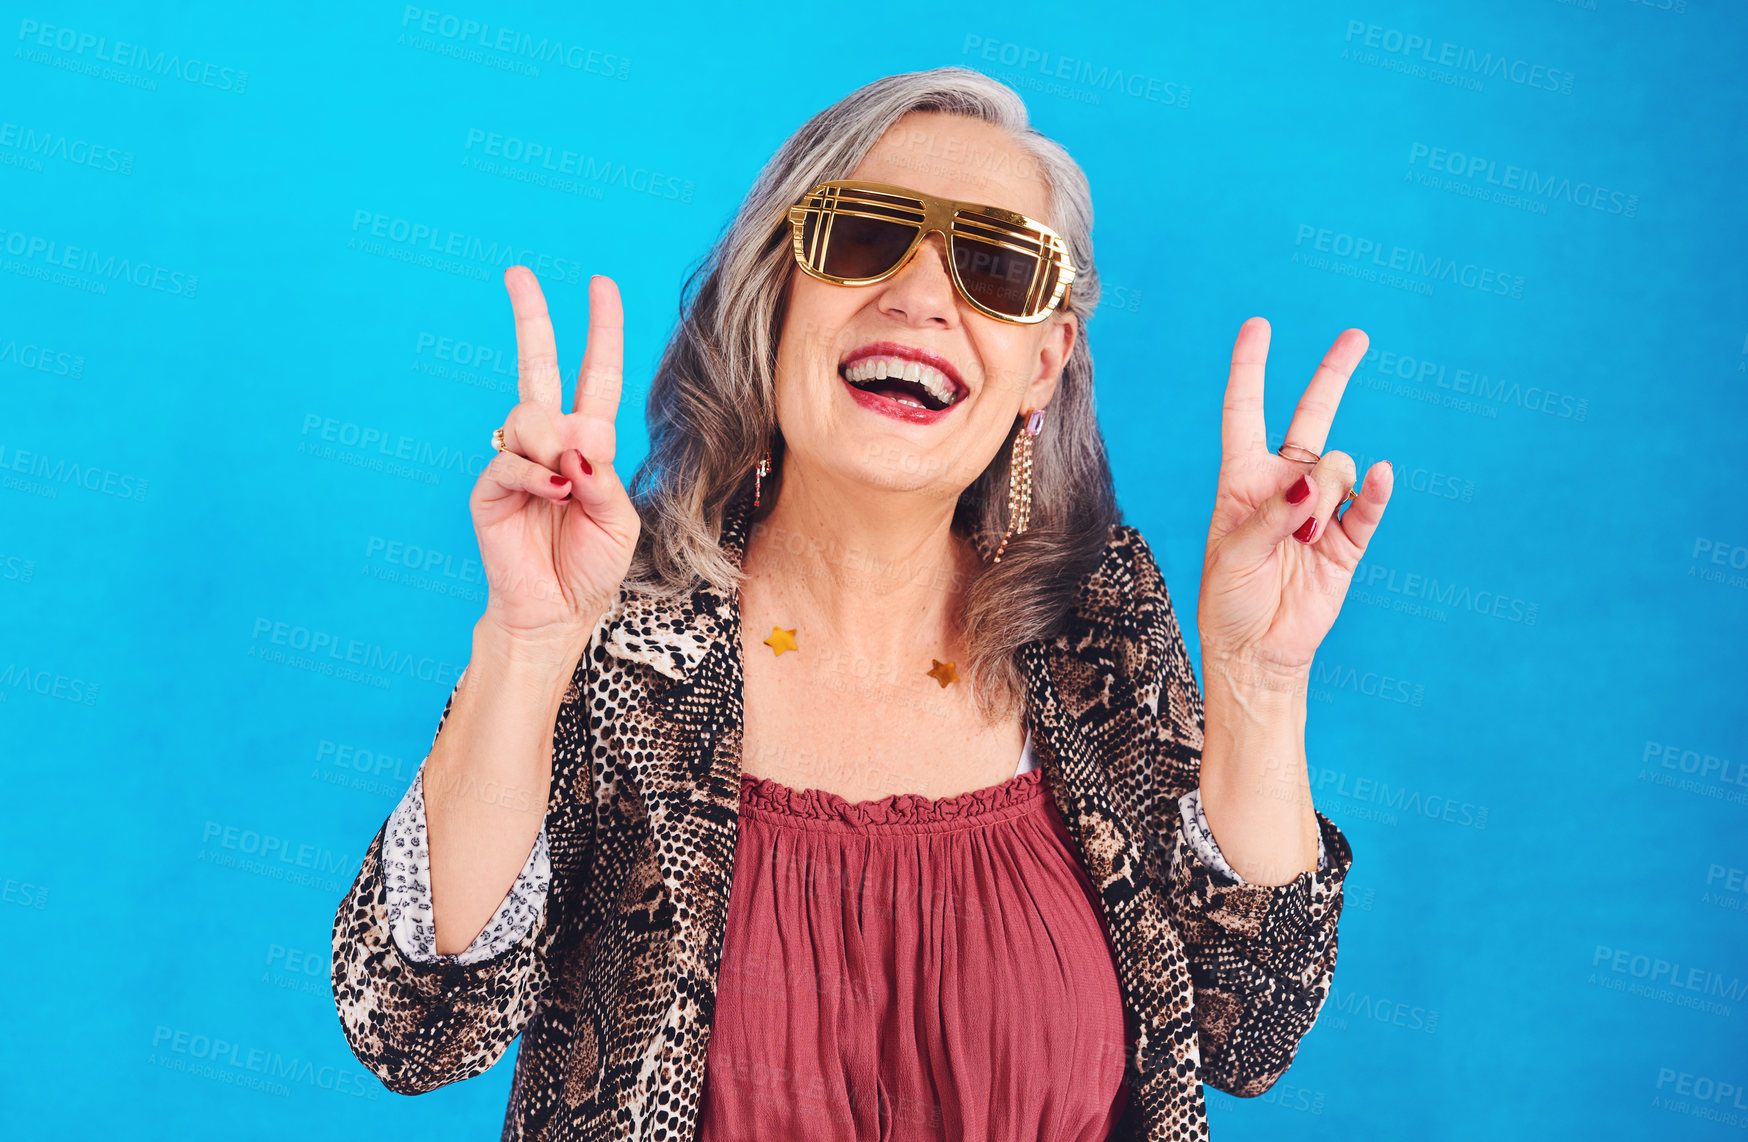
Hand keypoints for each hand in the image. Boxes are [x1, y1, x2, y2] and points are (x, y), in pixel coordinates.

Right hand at [471, 268, 640, 648]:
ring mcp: (516, 460)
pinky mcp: (490, 486)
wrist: (558, 612)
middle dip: (532, 318)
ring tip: (569, 486)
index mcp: (588, 443)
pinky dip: (539, 475)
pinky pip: (512, 460)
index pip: (595, 376)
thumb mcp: (618, 518)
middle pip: (538, 366)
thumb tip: (575, 442)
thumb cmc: (592, 566)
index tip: (601, 285)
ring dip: (556, 446)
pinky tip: (555, 492)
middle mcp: (550, 442)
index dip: (601, 332)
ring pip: (529, 417)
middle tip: (519, 273)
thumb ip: (604, 477)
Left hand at [1196, 317, 1393, 682]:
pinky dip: (1374, 493)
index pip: (1245, 413)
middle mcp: (1283, 485)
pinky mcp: (1348, 541)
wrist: (1257, 653)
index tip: (1258, 327)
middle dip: (1332, 376)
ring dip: (1322, 498)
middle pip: (1311, 418)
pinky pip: (1366, 506)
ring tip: (1303, 538)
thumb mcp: (1233, 553)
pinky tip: (1381, 478)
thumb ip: (1271, 514)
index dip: (1250, 370)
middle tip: (1356, 336)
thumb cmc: (1229, 601)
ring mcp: (1319, 510)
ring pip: (1337, 469)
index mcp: (1242, 480)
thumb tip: (1314, 484)